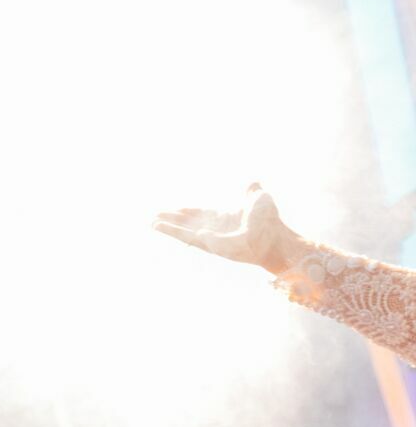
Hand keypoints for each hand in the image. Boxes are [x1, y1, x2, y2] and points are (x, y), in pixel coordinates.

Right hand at [153, 183, 303, 273]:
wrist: (273, 237)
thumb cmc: (269, 222)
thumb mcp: (259, 200)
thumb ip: (252, 192)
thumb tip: (254, 182)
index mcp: (222, 217)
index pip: (200, 215)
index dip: (186, 212)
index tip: (173, 209)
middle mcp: (213, 228)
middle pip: (187, 224)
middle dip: (172, 220)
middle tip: (154, 217)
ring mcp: (210, 237)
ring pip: (183, 232)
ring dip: (167, 227)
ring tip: (152, 223)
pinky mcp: (208, 244)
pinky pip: (186, 237)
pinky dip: (173, 231)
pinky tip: (160, 226)